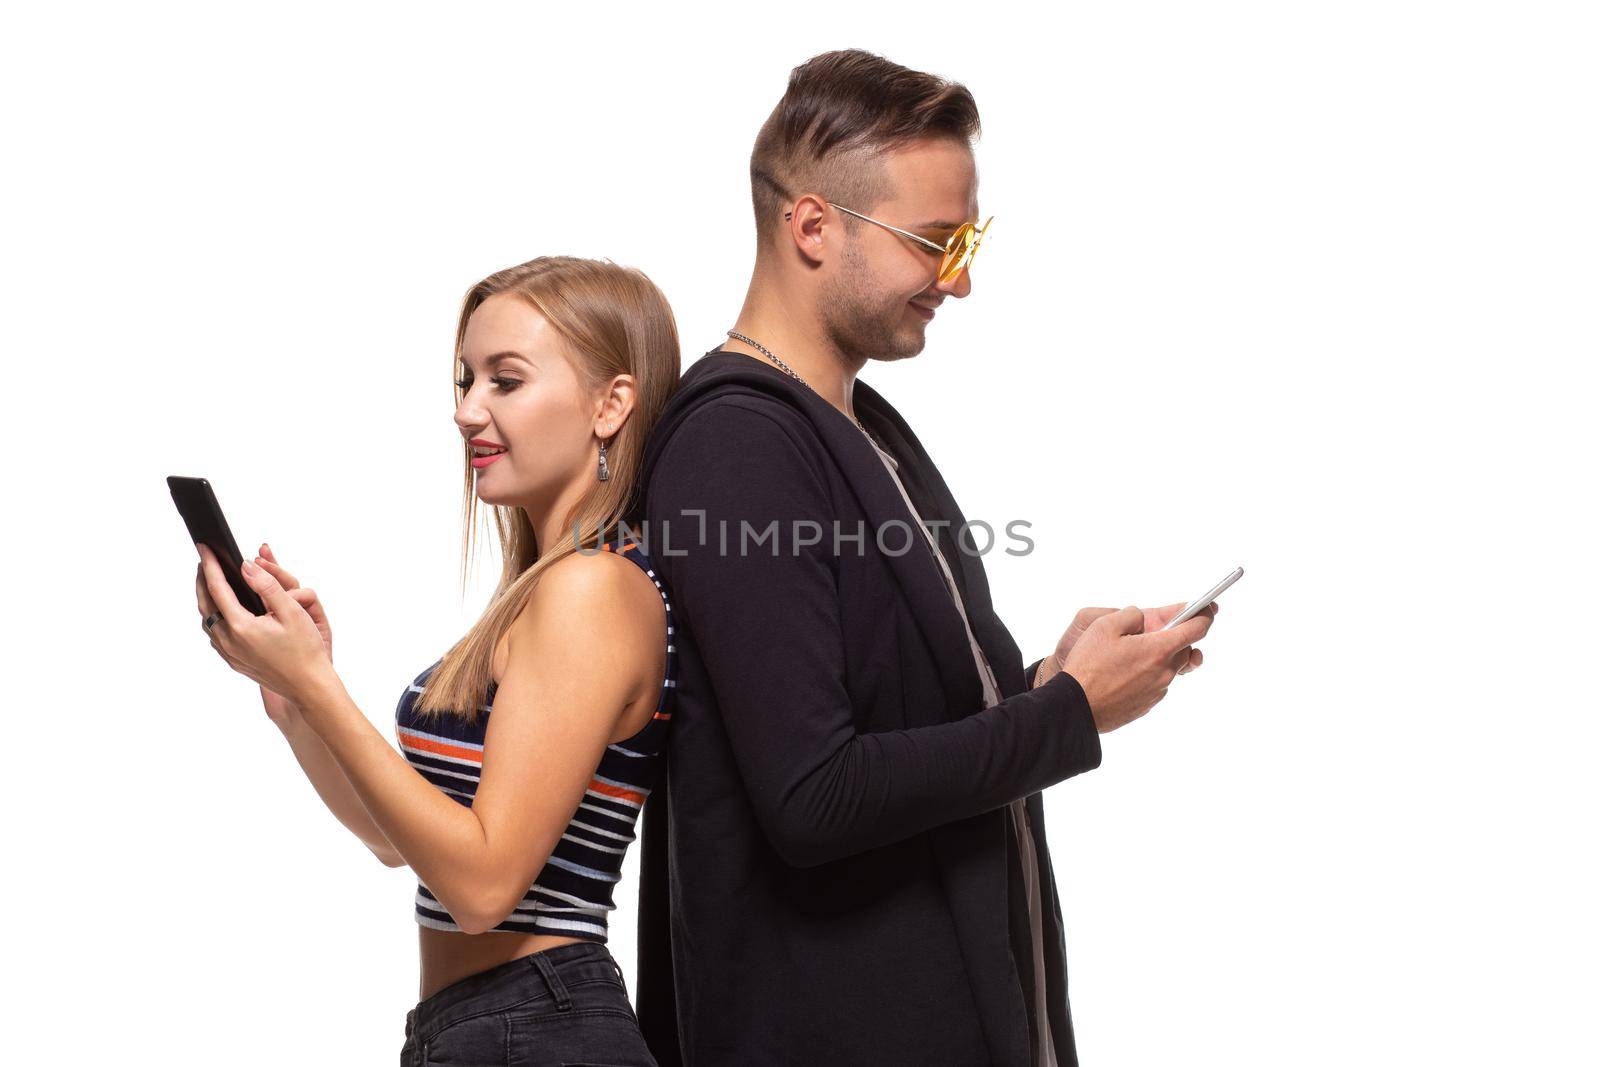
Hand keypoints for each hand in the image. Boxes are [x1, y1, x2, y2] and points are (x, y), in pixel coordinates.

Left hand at [194, 542, 335, 709]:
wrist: (308, 686)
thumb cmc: (306, 650)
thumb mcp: (292, 611)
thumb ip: (267, 586)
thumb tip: (246, 567)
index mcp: (241, 627)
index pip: (217, 588)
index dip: (210, 565)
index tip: (204, 548)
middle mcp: (229, 641)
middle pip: (205, 604)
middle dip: (202, 579)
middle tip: (203, 560)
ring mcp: (229, 653)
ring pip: (207, 620)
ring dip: (206, 598)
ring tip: (211, 582)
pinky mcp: (234, 661)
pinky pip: (215, 634)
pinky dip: (214, 616)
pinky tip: (223, 611)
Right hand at [1061, 603, 1216, 732]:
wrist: (1076, 707)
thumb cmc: (1088, 667)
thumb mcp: (1104, 626)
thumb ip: (1131, 615)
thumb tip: (1142, 619)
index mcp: (1159, 649)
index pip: (1197, 629)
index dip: (1205, 615)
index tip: (1208, 608)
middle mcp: (1164, 672)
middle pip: (1185, 649)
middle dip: (1176, 636)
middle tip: (1155, 630)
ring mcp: (1157, 691)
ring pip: (1168, 667)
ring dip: (1158, 657)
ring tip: (1130, 654)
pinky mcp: (1147, 705)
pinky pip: (1155, 683)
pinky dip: (1147, 674)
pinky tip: (1123, 673)